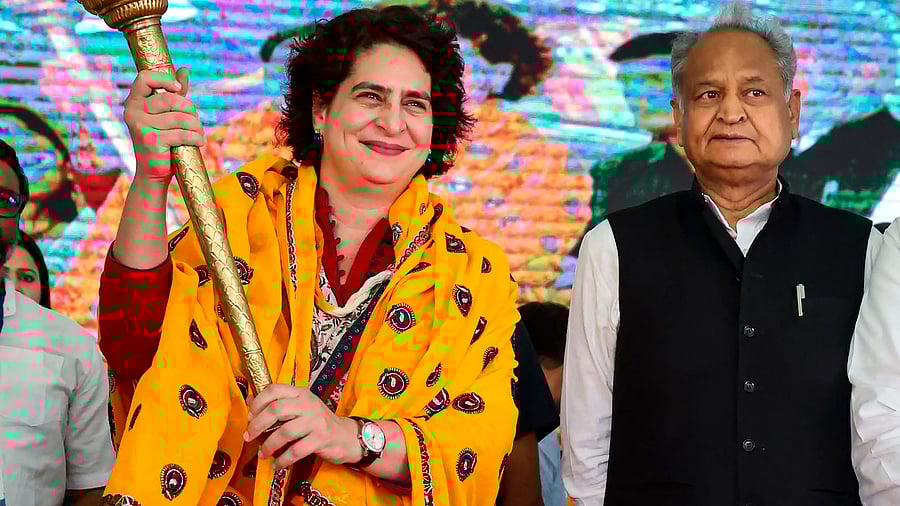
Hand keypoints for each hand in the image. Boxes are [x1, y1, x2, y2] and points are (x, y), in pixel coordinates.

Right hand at [123, 67, 203, 186]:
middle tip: (196, 120)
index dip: (164, 79)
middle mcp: (132, 111)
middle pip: (169, 98)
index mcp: (133, 101)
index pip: (145, 77)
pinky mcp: (151, 140)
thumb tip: (184, 70)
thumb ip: (174, 93)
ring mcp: (140, 126)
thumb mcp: (166, 114)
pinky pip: (182, 133)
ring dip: (196, 126)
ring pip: (179, 117)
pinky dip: (195, 137)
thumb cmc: (161, 140)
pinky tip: (200, 142)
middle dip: (189, 109)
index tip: (179, 89)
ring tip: (198, 133)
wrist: (152, 173)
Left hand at [244, 384, 362, 470]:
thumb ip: (278, 404)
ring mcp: (315, 421)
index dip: (258, 402)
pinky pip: (296, 450)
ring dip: (269, 445)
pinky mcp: (321, 439)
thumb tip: (250, 400)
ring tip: (263, 454)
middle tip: (249, 436)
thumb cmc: (317, 422)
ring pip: (285, 431)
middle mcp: (308, 404)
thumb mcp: (300, 408)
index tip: (249, 416)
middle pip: (276, 409)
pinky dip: (283, 460)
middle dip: (257, 424)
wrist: (345, 436)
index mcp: (300, 393)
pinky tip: (277, 464)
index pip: (275, 389)